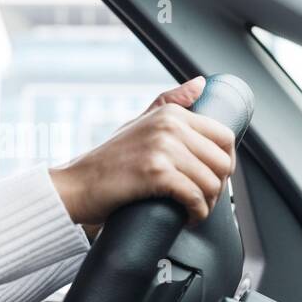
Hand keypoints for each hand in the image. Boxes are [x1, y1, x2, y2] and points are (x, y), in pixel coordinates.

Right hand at [50, 76, 236, 232]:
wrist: (76, 186)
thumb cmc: (106, 161)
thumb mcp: (138, 123)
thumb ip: (169, 102)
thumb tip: (201, 83)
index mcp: (170, 113)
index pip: (224, 136)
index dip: (225, 163)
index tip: (212, 179)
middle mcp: (169, 125)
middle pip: (222, 161)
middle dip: (217, 187)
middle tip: (202, 200)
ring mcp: (163, 148)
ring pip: (211, 182)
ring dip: (207, 205)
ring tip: (193, 211)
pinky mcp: (156, 173)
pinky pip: (195, 197)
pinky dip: (196, 214)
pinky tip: (186, 218)